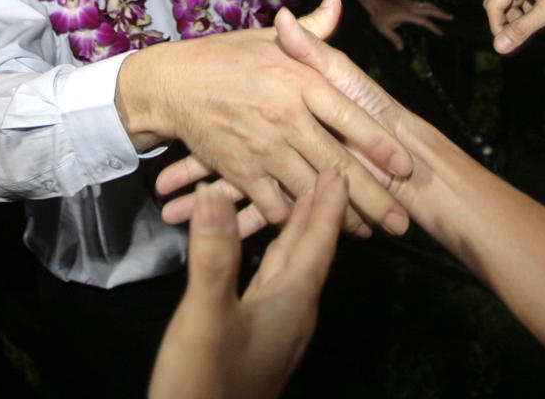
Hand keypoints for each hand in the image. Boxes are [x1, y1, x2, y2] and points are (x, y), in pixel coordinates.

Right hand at [117, 0, 411, 237]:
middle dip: (374, 197)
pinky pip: (272, 203)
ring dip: (341, 216)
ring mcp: (261, 147)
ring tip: (370, 232)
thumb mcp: (269, 38)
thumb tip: (338, 5)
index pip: (350, 116)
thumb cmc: (224, 58)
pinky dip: (295, 218)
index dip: (380, 144)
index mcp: (298, 81)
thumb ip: (312, 32)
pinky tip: (316, 230)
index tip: (407, 166)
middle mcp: (284, 116)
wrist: (171, 83)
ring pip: (311, 190)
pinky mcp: (239, 170)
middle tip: (402, 221)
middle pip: (337, 164)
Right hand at [148, 171, 345, 398]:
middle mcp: (292, 310)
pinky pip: (272, 282)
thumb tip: (217, 192)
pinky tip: (261, 252)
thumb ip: (214, 254)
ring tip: (299, 200)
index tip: (339, 166)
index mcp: (292, 299)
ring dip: (297, 232)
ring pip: (292, 266)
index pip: (318, 240)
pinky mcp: (255, 339)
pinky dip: (272, 256)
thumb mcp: (207, 315)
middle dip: (320, 211)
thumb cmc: (205, 382)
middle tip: (328, 170)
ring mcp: (275, 327)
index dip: (329, 203)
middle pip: (312, 250)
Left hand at [365, 0, 451, 51]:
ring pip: (427, 4)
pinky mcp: (408, 1)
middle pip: (430, 10)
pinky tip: (432, 10)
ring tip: (445, 14)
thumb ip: (393, 38)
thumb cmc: (378, 16)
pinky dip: (430, 6)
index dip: (433, 27)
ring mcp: (410, 3)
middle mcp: (411, 7)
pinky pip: (422, 3)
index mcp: (407, 15)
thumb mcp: (383, 29)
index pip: (423, 21)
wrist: (374, 2)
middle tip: (452, 18)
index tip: (441, 32)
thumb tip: (401, 49)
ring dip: (437, 9)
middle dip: (441, 14)